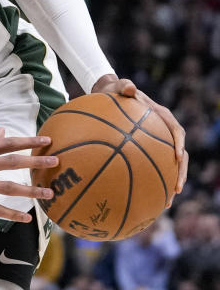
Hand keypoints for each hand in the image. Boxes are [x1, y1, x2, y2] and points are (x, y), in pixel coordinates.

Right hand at [0, 128, 56, 221]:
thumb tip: (3, 132)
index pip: (6, 143)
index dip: (27, 142)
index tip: (47, 141)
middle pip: (11, 163)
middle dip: (34, 162)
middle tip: (56, 162)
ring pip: (7, 188)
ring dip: (30, 191)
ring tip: (49, 193)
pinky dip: (11, 213)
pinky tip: (27, 217)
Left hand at [91, 75, 187, 202]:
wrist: (109, 93)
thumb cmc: (115, 90)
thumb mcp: (118, 86)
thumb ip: (124, 86)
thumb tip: (130, 88)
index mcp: (161, 116)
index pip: (176, 131)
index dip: (178, 143)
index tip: (177, 157)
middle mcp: (163, 131)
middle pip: (179, 155)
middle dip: (180, 173)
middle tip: (176, 189)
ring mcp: (156, 142)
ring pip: (168, 165)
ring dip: (169, 183)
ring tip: (165, 203)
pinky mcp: (146, 149)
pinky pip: (151, 166)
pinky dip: (150, 181)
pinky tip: (143, 198)